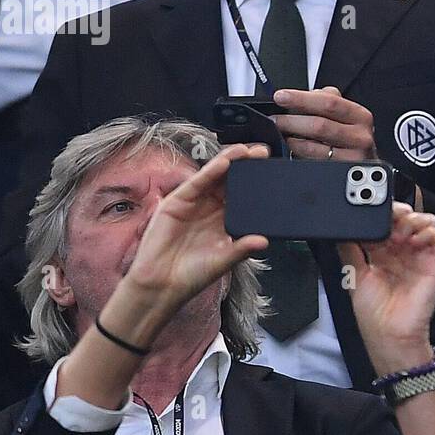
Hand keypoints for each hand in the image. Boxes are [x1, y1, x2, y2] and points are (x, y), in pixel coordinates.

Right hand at [118, 143, 269, 321]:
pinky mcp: (177, 202)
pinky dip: (210, 171)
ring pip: (214, 177)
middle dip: (246, 167)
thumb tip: (264, 241)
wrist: (161, 284)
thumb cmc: (192, 275)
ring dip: (230, 161)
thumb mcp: (223, 260)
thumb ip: (242, 248)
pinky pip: (197, 183)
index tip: (273, 173)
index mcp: (224, 222)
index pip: (242, 197)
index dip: (256, 184)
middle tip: (263, 153)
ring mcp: (194, 203)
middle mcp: (210, 209)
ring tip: (246, 150)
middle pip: (230, 182)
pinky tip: (224, 161)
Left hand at [272, 86, 376, 160]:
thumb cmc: (350, 136)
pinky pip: (313, 160)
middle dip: (291, 120)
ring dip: (291, 137)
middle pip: (319, 124)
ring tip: (281, 132)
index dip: (301, 98)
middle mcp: (360, 136)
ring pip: (313, 145)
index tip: (281, 96)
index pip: (329, 102)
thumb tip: (297, 97)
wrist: (364, 164)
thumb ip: (326, 100)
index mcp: (360, 116)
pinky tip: (292, 146)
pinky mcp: (342, 171)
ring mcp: (352, 156)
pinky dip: (298, 152)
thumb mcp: (345, 114)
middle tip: (276, 118)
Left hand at [336, 203, 434, 373]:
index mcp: (384, 252)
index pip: (386, 221)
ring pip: (426, 221)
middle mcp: (404, 251)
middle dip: (397, 212)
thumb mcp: (353, 274)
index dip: (381, 213)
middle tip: (387, 222)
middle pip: (407, 216)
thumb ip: (349, 248)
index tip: (371, 214)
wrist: (388, 333)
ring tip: (399, 235)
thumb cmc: (373, 312)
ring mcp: (421, 255)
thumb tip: (342, 228)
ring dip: (413, 220)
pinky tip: (414, 242)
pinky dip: (430, 231)